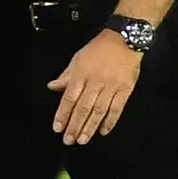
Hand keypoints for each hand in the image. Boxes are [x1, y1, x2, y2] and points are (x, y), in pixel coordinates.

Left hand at [47, 31, 142, 145]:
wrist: (125, 39)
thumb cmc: (99, 48)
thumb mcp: (78, 58)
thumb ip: (66, 75)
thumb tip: (52, 87)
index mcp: (81, 73)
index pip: (69, 98)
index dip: (63, 114)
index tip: (58, 128)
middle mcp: (95, 81)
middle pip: (83, 108)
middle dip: (74, 126)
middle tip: (68, 140)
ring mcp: (111, 86)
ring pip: (98, 111)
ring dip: (89, 127)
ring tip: (82, 139)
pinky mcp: (125, 89)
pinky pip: (116, 108)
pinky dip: (110, 121)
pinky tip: (103, 131)